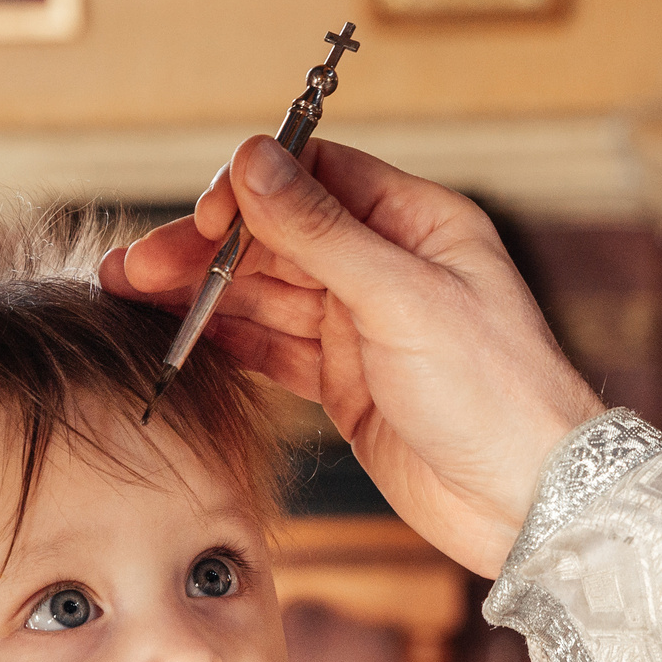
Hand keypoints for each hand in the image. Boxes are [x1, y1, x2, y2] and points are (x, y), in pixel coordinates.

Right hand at [104, 137, 603, 577]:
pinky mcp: (348, 385)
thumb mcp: (402, 300)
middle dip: (205, 251)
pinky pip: (273, 350)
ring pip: (267, 297)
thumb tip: (253, 160)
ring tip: (131, 297)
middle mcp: (389, 268)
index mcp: (417, 223)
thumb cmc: (496, 392)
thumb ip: (321, 233)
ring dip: (202, 296)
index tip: (200, 219)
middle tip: (133, 268)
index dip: (250, 190)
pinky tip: (178, 336)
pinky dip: (226, 342)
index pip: (315, 177)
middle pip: (278, 239)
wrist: (531, 501)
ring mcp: (365, 329)